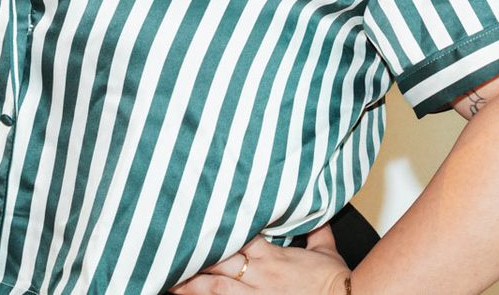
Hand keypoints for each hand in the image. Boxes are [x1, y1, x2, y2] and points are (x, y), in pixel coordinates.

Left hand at [170, 228, 349, 294]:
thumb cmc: (333, 282)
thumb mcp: (325, 251)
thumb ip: (316, 229)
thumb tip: (318, 210)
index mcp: (272, 256)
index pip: (237, 235)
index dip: (216, 228)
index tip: (197, 219)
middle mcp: (258, 275)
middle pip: (217, 260)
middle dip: (193, 255)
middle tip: (167, 247)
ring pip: (212, 287)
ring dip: (188, 282)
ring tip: (165, 277)